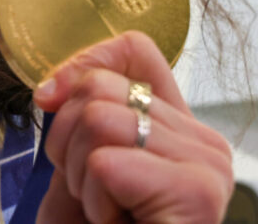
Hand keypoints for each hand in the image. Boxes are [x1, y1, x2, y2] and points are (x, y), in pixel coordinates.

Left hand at [33, 31, 232, 223]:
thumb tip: (54, 86)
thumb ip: (78, 118)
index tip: (50, 98)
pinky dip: (92, 201)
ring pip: (98, 120)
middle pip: (101, 87)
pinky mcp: (195, 192)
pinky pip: (106, 162)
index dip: (82, 62)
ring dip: (80, 177)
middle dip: (68, 142)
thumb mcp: (79, 169)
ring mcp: (206, 167)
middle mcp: (203, 142)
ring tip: (105, 213)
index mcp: (177, 130)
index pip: (136, 50)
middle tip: (91, 193)